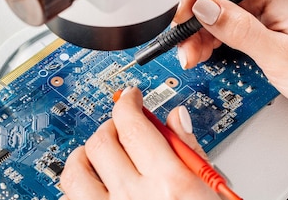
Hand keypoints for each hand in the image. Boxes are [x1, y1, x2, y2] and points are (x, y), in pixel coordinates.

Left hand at [60, 87, 219, 199]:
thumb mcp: (213, 192)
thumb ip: (190, 153)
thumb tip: (175, 120)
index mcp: (168, 183)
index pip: (133, 123)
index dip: (128, 102)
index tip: (129, 98)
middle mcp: (134, 199)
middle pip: (101, 141)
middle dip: (109, 125)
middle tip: (120, 125)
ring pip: (74, 173)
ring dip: (83, 156)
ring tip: (95, 154)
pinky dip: (76, 193)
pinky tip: (92, 191)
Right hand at [175, 0, 287, 153]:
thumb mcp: (279, 55)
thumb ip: (237, 28)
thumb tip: (202, 6)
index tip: (186, 17)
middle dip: (196, 13)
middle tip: (185, 43)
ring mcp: (274, 7)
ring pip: (223, 5)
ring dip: (203, 29)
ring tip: (193, 55)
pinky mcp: (273, 25)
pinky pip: (235, 21)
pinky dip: (217, 36)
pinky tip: (208, 52)